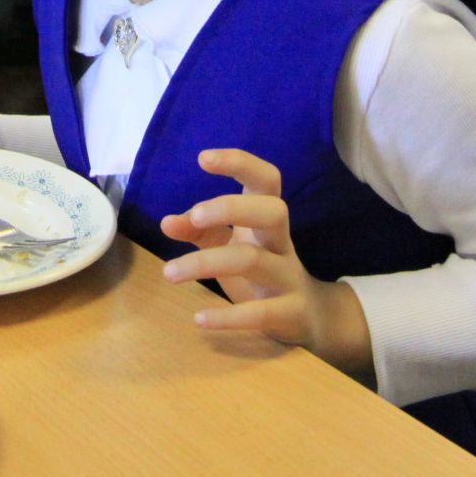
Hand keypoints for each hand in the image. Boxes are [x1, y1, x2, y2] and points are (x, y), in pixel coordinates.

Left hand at [159, 148, 372, 377]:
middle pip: (274, 211)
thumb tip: (166, 222)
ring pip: (253, 261)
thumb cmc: (261, 271)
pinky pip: (261, 313)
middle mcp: (281, 242)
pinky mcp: (290, 314)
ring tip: (169, 273)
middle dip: (232, 207)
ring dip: (205, 264)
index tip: (202, 158)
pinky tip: (199, 318)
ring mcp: (288, 277)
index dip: (240, 163)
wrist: (309, 318)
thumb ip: (200, 231)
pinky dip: (228, 317)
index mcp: (267, 219)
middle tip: (194, 216)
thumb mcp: (229, 245)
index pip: (266, 179)